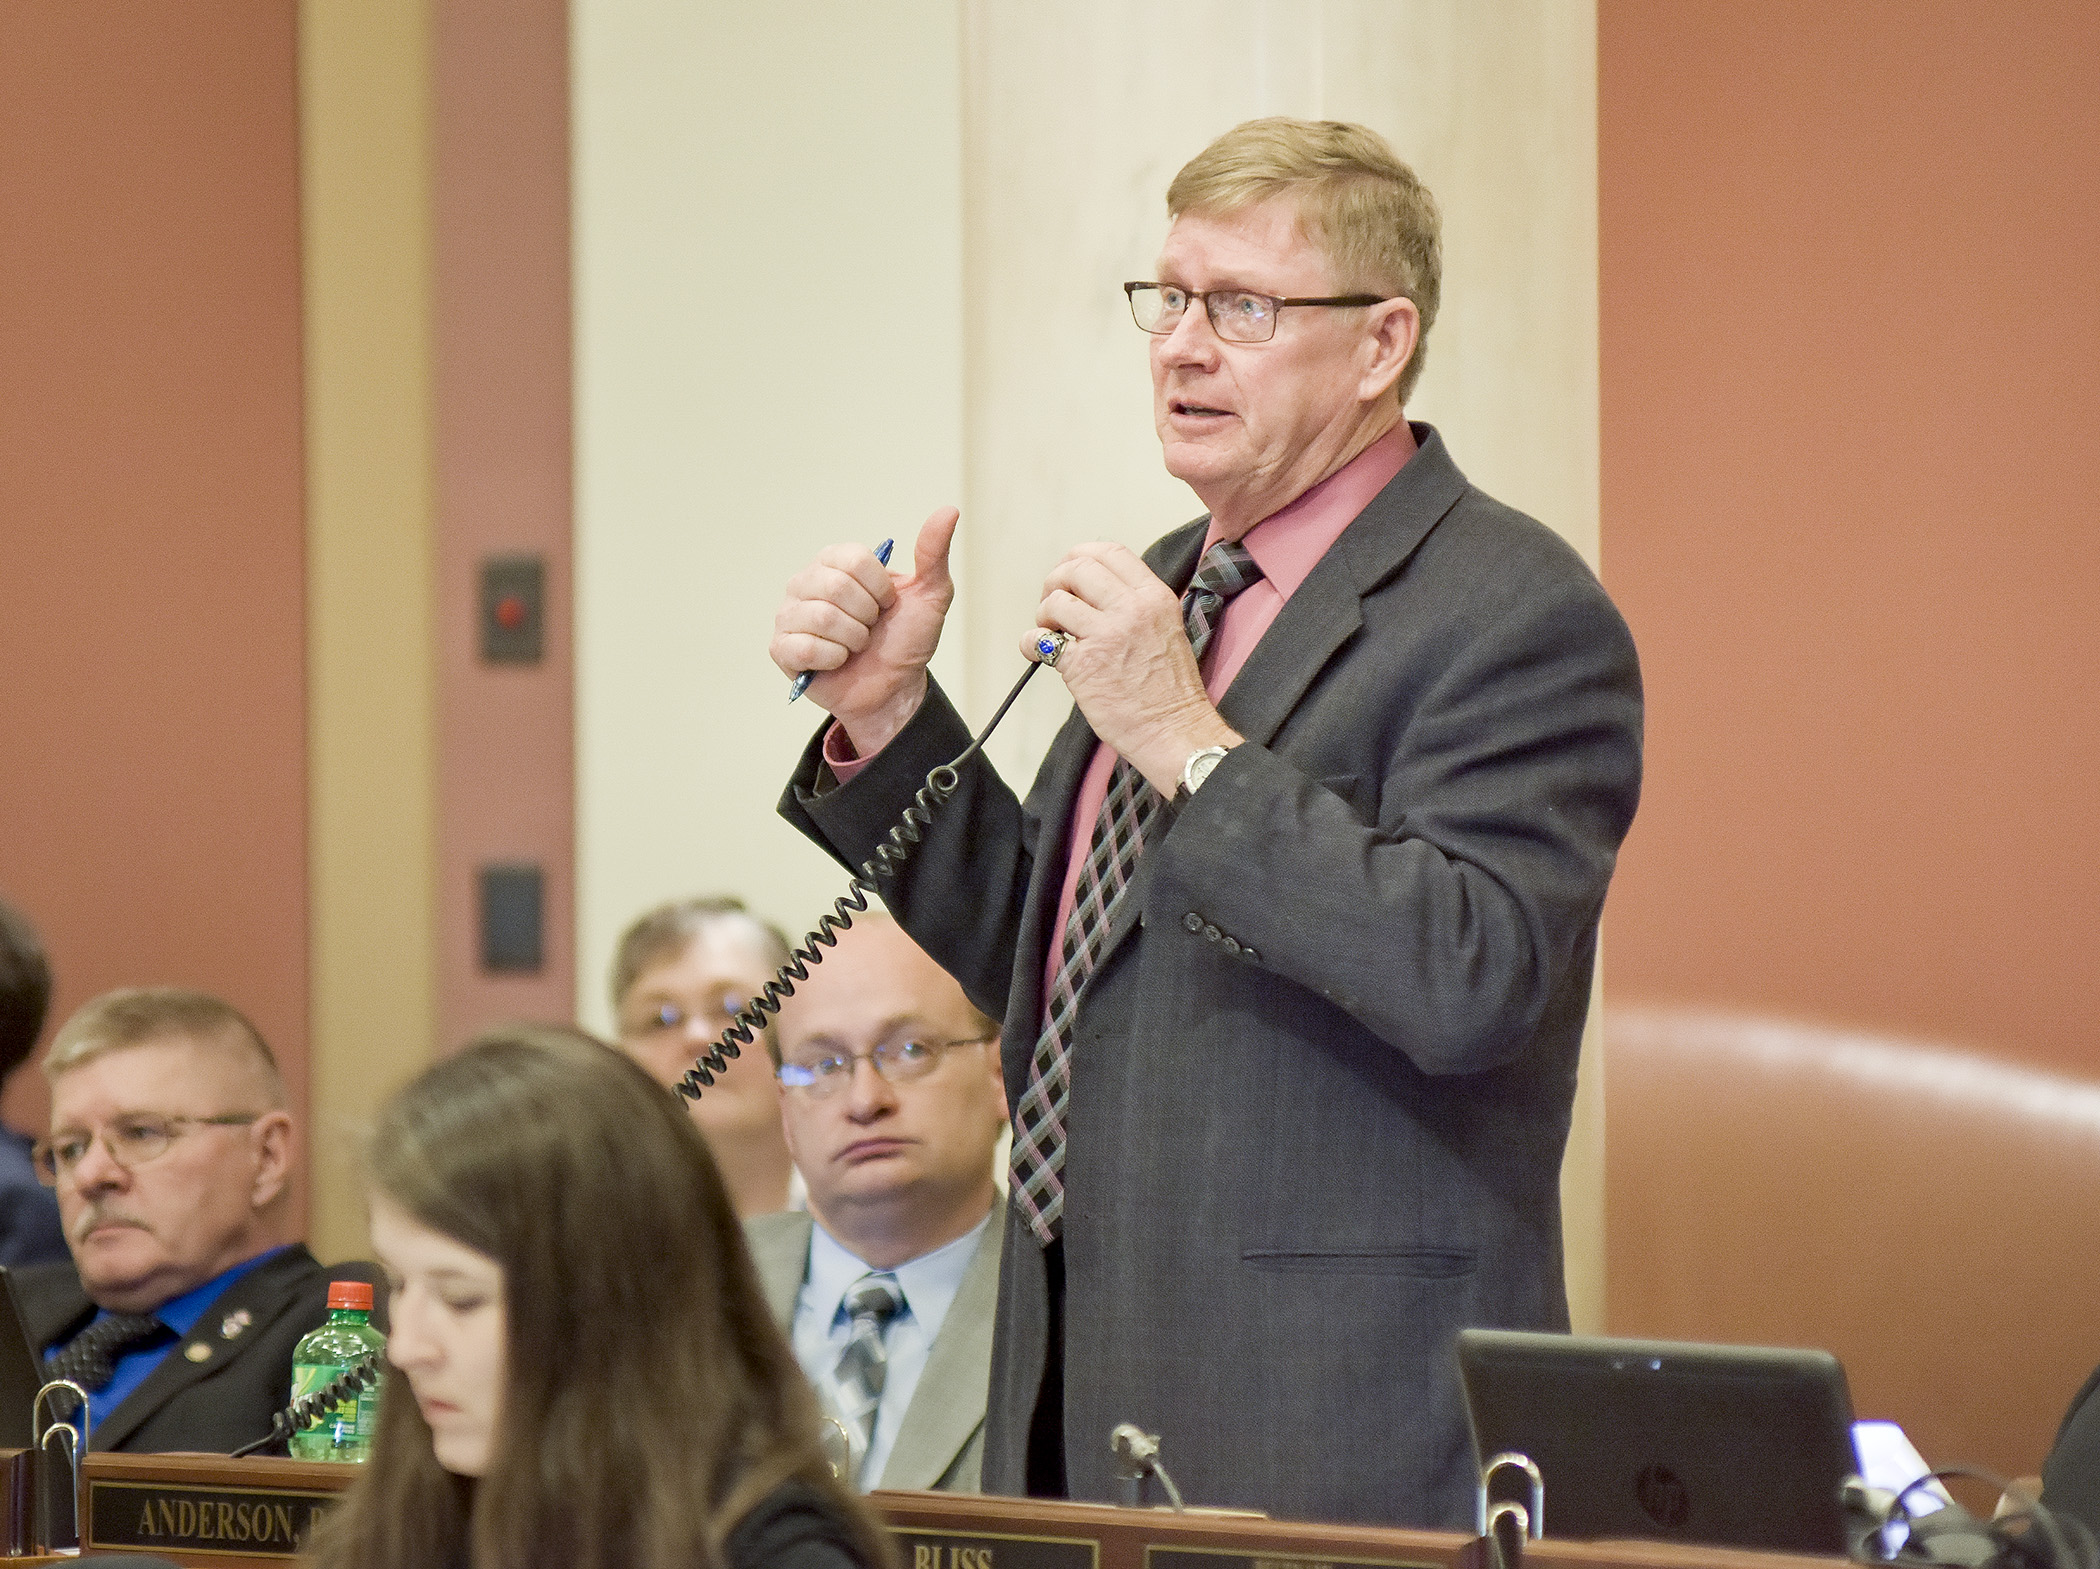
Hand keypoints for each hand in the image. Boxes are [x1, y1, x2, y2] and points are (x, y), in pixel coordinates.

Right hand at [772, 508, 957, 754]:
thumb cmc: (905, 638)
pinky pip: (803, 647)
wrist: (895, 687)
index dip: (880, 590)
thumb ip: (934, 553)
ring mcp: (789, 614)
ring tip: (855, 646)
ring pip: (822, 618)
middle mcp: (805, 582)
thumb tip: (949, 511)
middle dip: (867, 617)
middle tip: (870, 629)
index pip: (856, 560)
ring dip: (852, 640)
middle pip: (836, 588)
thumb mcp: (930, 595)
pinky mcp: (782, 648)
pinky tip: (837, 661)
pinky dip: (832, 659)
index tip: (887, 605)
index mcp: (835, 561)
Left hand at [1022, 542, 1239, 793]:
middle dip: (1056, 581)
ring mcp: (1106, 636)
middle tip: (1054, 603)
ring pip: (1056, 602)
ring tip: (1053, 632)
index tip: (1070, 571)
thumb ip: (1135, 604)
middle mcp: (1131, 610)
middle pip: (1077, 569)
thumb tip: (1095, 592)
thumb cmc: (1170, 689)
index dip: (1080, 556)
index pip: (1110, 553)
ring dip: (1044, 615)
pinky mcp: (1083, 666)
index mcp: (1154, 598)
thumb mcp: (1166, 628)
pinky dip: (1032, 643)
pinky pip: (1041, 640)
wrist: (1174, 730)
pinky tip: (1039, 652)